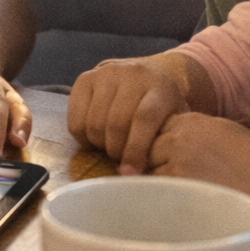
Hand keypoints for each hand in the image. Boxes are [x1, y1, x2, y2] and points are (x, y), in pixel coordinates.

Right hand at [67, 56, 189, 173]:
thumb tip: (146, 177)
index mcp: (159, 87)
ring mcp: (106, 74)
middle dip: (116, 150)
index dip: (136, 149)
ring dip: (99, 144)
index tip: (131, 173)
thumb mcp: (174, 119)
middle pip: (116, 122)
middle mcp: (132, 75)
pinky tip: (94, 138)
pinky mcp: (85, 78)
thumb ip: (165, 141)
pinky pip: (75, 118)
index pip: (144, 118)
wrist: (146, 73)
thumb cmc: (162, 106)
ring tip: (109, 148)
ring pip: (94, 122)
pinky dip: (82, 137)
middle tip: (120, 161)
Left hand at [148, 111, 249, 199]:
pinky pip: (158, 194)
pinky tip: (176, 206)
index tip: (158, 160)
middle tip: (161, 181)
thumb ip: (191, 135)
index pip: (152, 130)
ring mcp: (178, 164)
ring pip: (148, 173)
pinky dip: (162, 200)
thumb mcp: (220, 131)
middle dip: (150, 165)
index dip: (155, 147)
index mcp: (189, 121)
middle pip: (144, 151)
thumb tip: (166, 146)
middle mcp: (179, 139)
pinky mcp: (182, 190)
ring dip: (154, 184)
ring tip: (172, 196)